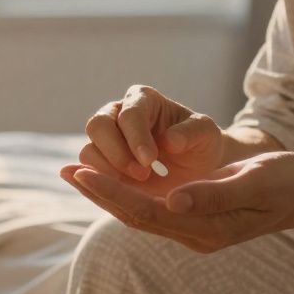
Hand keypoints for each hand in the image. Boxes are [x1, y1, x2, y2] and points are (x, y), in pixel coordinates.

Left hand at [60, 151, 293, 252]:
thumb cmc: (284, 182)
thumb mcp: (254, 183)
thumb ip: (214, 195)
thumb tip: (171, 201)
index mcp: (207, 229)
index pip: (147, 212)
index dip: (113, 192)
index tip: (84, 173)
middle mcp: (194, 233)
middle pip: (136, 215)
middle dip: (100, 193)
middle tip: (66, 170)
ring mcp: (192, 226)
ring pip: (139, 210)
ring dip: (107, 192)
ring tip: (74, 171)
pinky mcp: (193, 213)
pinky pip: (150, 204)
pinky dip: (125, 189)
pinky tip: (107, 174)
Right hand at [69, 85, 223, 186]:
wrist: (196, 167)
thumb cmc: (200, 143)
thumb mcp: (206, 134)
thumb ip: (191, 133)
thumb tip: (169, 141)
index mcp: (143, 99)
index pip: (129, 114)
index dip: (136, 137)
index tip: (150, 160)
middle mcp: (118, 114)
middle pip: (98, 126)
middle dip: (116, 154)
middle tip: (143, 175)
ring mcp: (106, 140)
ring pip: (89, 151)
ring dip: (107, 172)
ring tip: (137, 185)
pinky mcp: (101, 166)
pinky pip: (87, 173)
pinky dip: (98, 184)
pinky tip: (118, 193)